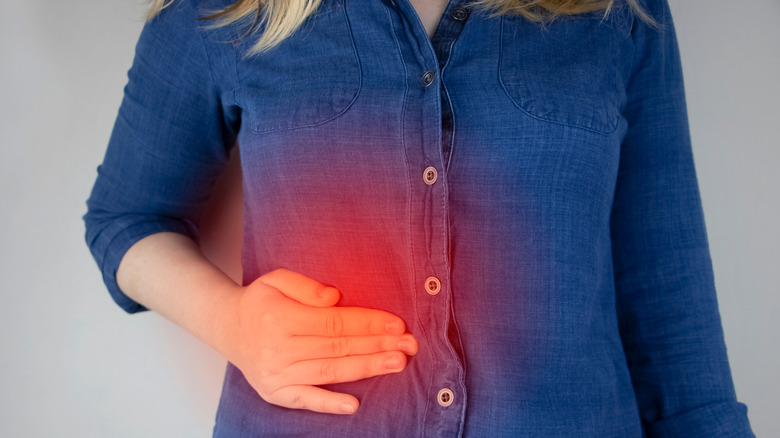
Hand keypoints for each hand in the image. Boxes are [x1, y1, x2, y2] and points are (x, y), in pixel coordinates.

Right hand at [219, 268, 418, 414]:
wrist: (226, 326)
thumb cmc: (260, 301)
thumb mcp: (276, 279)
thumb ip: (306, 286)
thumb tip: (335, 297)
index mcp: (280, 318)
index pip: (334, 322)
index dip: (368, 322)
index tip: (396, 323)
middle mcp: (277, 348)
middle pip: (338, 347)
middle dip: (377, 345)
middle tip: (409, 345)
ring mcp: (276, 374)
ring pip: (329, 372)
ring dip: (366, 368)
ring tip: (396, 363)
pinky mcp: (274, 392)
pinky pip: (305, 400)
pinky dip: (328, 403)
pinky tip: (353, 404)